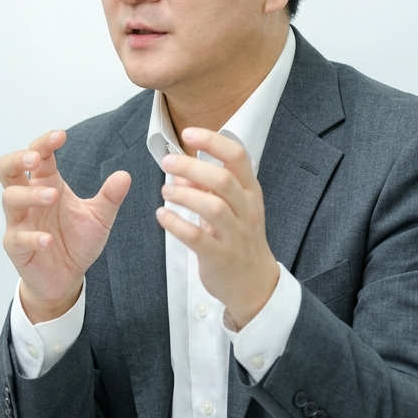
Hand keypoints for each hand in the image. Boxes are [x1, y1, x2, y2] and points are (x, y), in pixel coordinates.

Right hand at [0, 130, 130, 322]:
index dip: (45, 143)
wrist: (67, 278)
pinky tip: (48, 239)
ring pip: (10, 198)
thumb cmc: (76, 242)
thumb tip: (124, 175)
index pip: (39, 156)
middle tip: (36, 158)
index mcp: (47, 185)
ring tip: (53, 197)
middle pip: (7, 169)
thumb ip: (109, 197)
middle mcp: (29, 199)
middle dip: (17, 159)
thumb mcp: (99, 218)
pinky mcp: (16, 246)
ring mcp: (20, 222)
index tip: (61, 136)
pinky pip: (17, 237)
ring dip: (30, 195)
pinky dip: (32, 237)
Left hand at [156, 127, 278, 328]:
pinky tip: (162, 216)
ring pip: (213, 208)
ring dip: (185, 196)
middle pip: (223, 180)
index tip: (188, 134)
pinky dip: (177, 224)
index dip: (212, 142)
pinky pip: (198, 238)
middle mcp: (246, 210)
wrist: (255, 284)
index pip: (238, 157)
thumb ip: (207, 187)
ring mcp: (235, 235)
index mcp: (250, 192)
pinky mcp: (220, 257)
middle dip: (192, 167)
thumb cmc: (239, 238)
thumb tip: (180, 171)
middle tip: (167, 162)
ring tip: (165, 191)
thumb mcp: (232, 208)